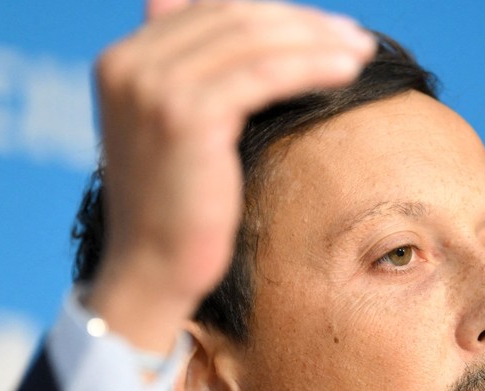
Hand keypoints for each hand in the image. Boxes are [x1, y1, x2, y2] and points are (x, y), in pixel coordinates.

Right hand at [86, 0, 375, 351]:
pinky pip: (265, 75)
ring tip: (362, 52)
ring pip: (255, 42)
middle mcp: (129, 63)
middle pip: (234, 18)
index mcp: (123, 59)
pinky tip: (348, 73)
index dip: (275, 15)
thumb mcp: (178, 131)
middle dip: (302, 23)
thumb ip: (194, 77)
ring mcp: (153, 87)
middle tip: (353, 36)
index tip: (325, 29)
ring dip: (316, 41)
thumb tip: (227, 30)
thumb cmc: (178, 210)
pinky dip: (311, 67)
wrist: (153, 271)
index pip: (211, 11)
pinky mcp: (186, 116)